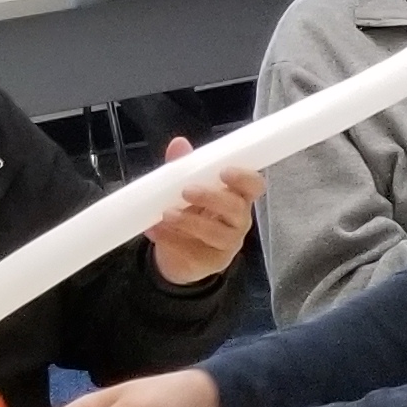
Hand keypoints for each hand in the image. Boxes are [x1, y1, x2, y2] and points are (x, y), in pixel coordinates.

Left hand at [144, 138, 262, 285]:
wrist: (176, 256)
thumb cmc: (188, 215)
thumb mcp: (183, 190)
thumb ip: (183, 168)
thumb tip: (179, 143)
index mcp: (237, 197)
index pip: (254, 185)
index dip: (244, 178)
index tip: (224, 172)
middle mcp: (238, 220)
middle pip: (237, 208)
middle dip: (212, 198)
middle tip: (186, 191)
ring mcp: (227, 243)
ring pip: (218, 233)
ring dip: (190, 221)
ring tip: (166, 214)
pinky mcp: (211, 262)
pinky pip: (193, 252)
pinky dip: (170, 239)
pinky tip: (153, 230)